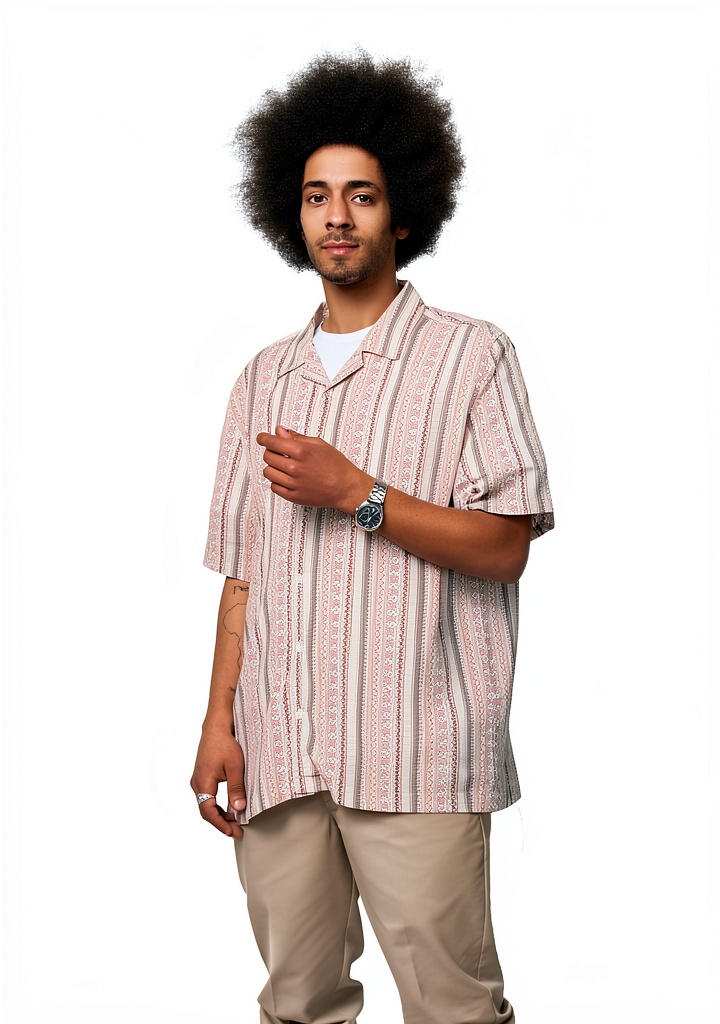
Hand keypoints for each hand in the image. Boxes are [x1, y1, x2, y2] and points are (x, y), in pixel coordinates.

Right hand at [190, 725, 246, 838]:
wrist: (216, 727)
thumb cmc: (225, 744)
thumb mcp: (235, 767)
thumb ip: (236, 789)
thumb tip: (238, 810)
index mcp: (203, 783)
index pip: (208, 812)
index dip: (221, 824)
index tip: (232, 832)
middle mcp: (197, 783)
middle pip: (206, 811)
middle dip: (221, 823)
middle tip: (237, 831)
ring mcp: (198, 780)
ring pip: (206, 805)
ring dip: (220, 814)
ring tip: (235, 821)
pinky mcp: (202, 777)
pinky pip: (207, 797)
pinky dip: (217, 805)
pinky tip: (229, 808)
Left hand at [256, 425, 371, 513]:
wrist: (345, 488)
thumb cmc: (336, 465)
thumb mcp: (319, 444)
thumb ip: (296, 438)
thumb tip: (279, 431)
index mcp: (301, 451)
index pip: (271, 442)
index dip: (263, 438)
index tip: (262, 438)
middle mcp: (295, 468)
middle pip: (267, 457)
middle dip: (270, 452)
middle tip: (278, 452)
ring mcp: (293, 484)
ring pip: (268, 472)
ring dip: (272, 467)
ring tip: (283, 466)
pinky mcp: (293, 496)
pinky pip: (274, 487)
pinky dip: (277, 481)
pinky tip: (286, 478)